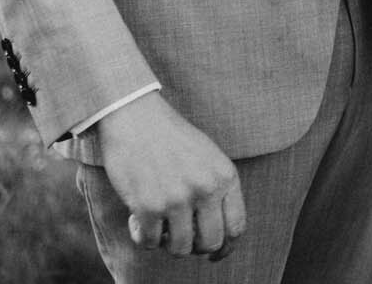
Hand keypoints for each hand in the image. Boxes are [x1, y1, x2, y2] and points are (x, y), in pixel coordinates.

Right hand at [95, 92, 245, 258]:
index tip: (214, 255)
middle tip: (180, 238)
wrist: (135, 117)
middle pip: (210, 243)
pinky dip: (142, 236)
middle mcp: (206, 189)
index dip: (226, 247)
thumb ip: (217, 191)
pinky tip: (136, 219)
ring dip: (167, 242)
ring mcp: (177, 199)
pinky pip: (150, 242)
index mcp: (225, 175)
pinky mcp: (148, 206)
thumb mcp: (208, 157)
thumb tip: (215, 240)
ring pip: (180, 248)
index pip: (236, 227)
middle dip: (195, 248)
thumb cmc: (170, 138)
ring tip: (158, 224)